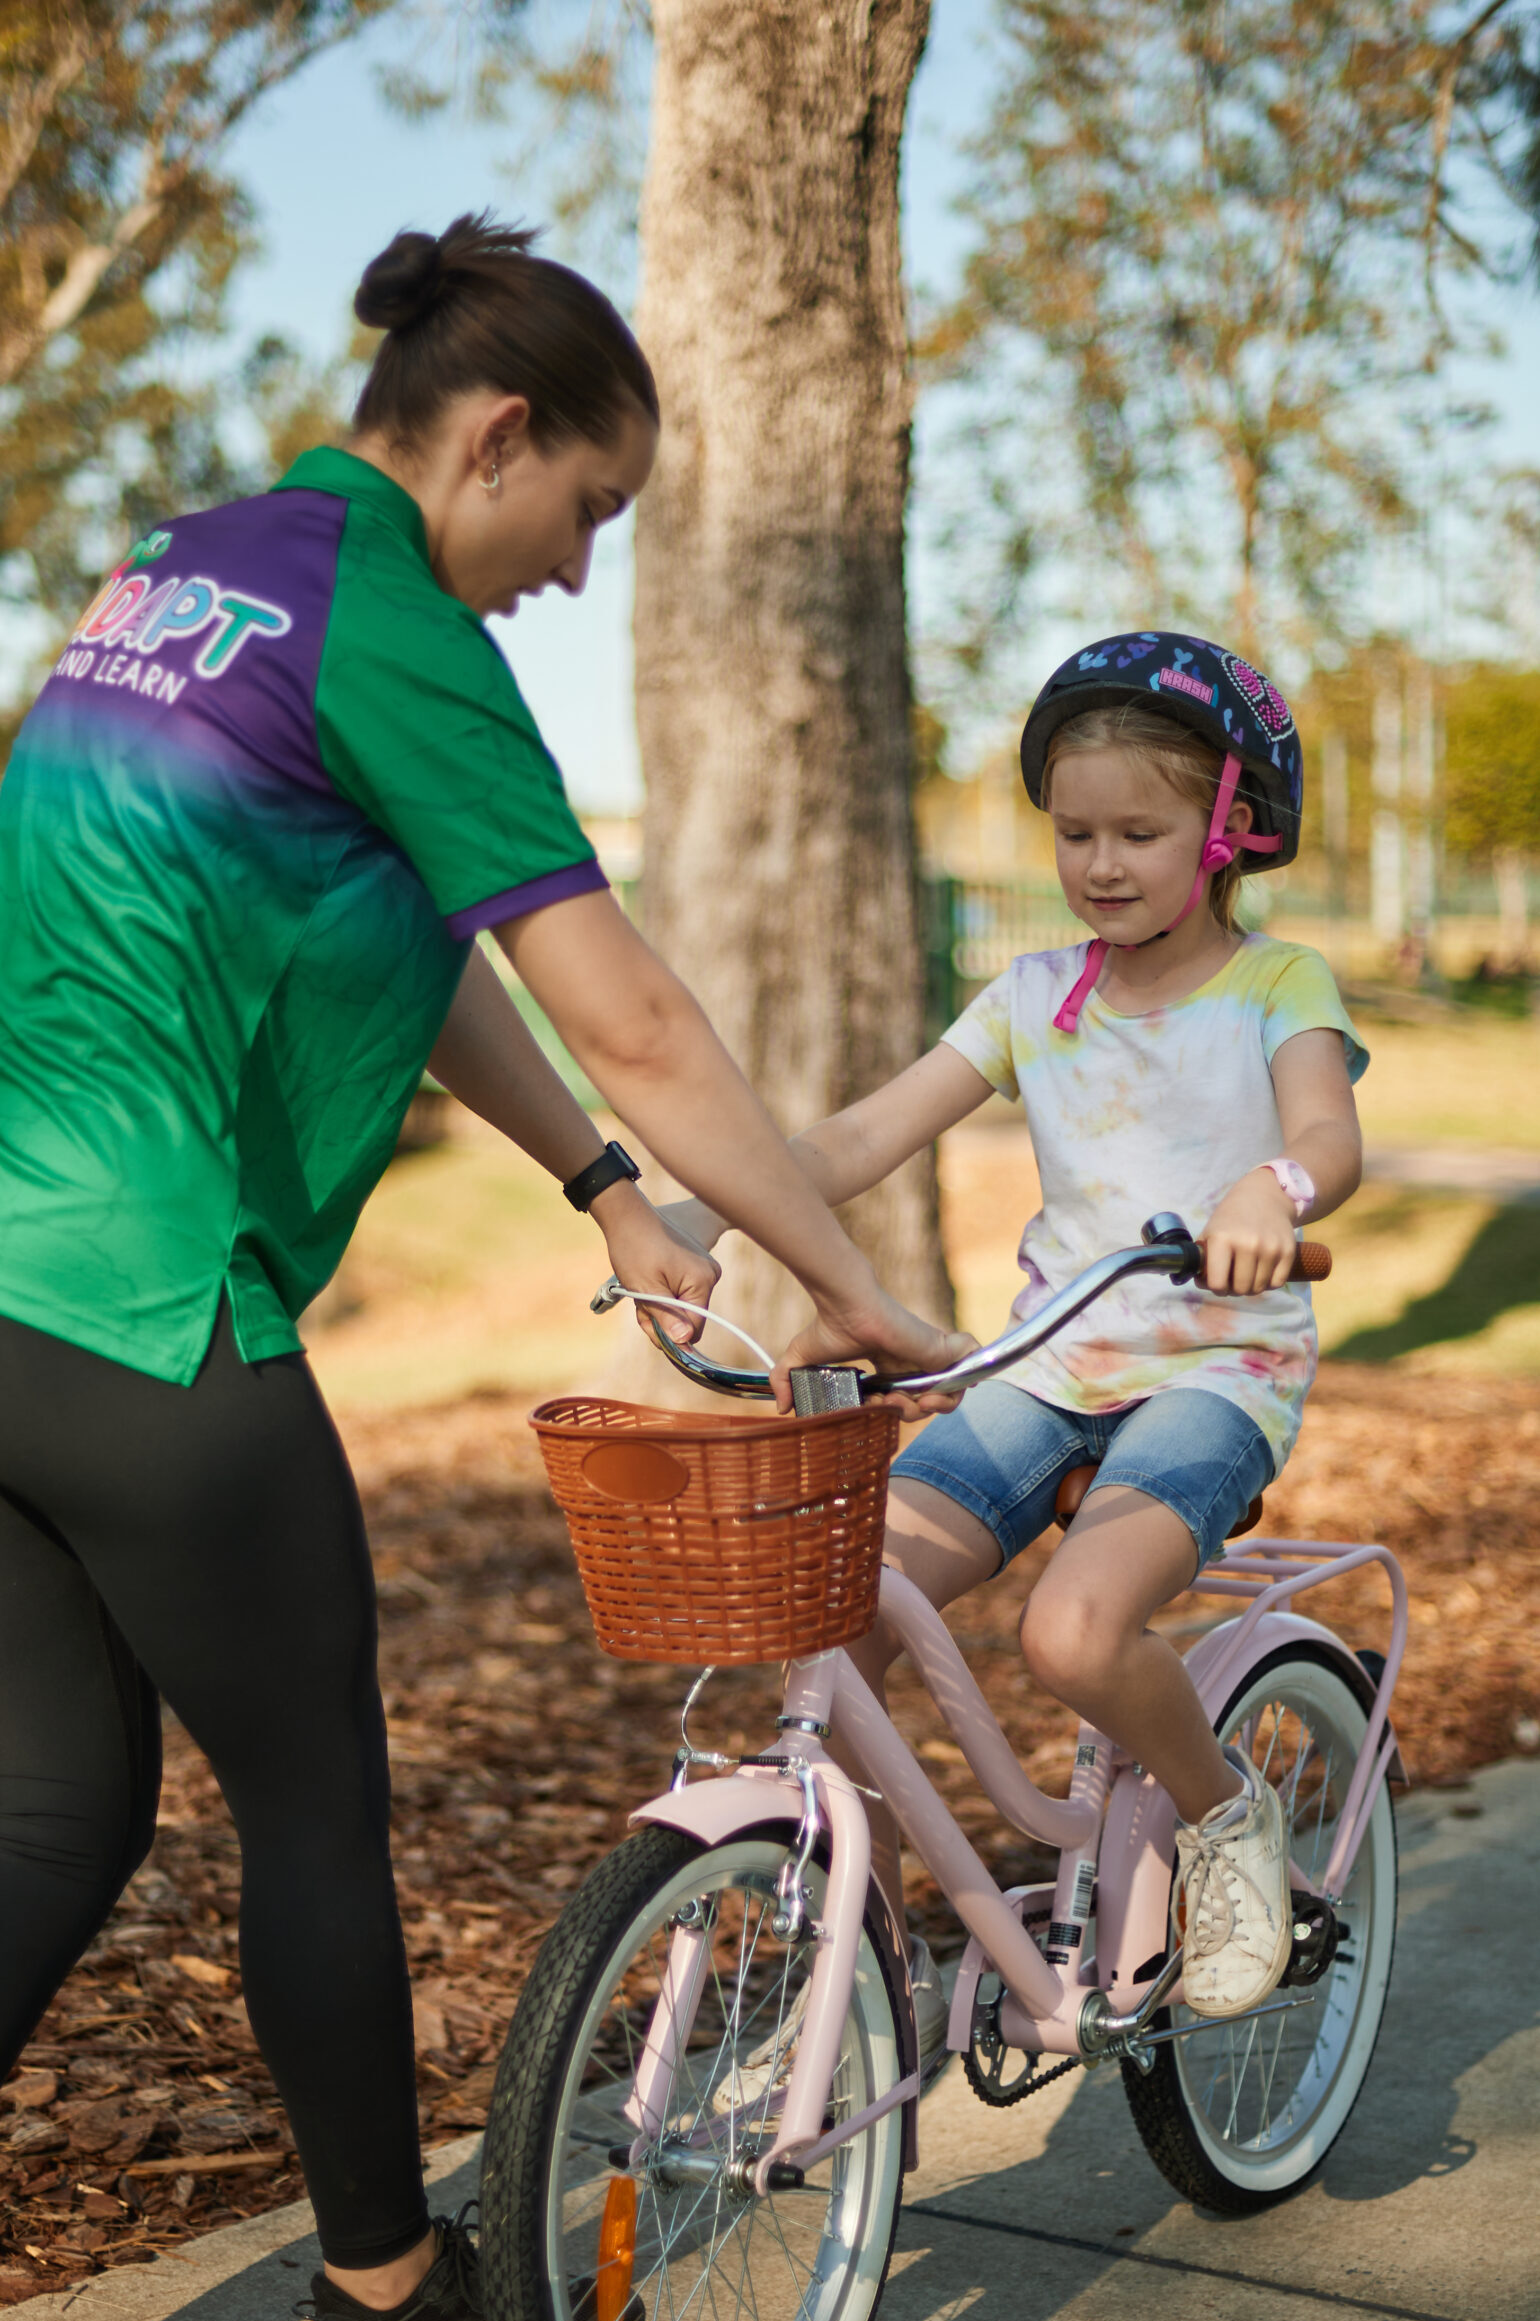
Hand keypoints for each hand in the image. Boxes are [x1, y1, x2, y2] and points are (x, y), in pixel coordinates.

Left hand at [590, 1182, 720, 1345]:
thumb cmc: (634, 1249)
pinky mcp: (695, 1266)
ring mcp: (705, 1270)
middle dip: (662, 1318)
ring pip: (682, 1308)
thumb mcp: (646, 1289)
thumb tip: (684, 1341)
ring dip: (659, 1307)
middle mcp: (711, 1275)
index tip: (646, 1321)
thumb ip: (666, 1317)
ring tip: (640, 1291)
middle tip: (639, 1305)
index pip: (694, 1328)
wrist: (629, 1216)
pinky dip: (663, 1295)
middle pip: (689, 1319)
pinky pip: (681, 1294)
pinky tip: (649, 1283)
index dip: (670, 1334)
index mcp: (703, 1281)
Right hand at [773, 1287, 977, 1420]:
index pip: (902, 1399)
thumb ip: (786, 1382)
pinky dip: (962, 1385)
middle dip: (909, 1414)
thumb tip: (780, 1409)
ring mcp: (929, 1355)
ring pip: (949, 1395)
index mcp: (889, 1366)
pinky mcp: (943, 1348)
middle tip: (889, 1405)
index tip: (873, 1407)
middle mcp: (912, 1362)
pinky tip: (936, 1393)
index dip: (891, 1412)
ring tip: (908, 1404)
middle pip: (926, 1401)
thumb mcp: (801, 1360)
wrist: (848, 1303)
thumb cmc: (828, 1325)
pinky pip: (970, 1371)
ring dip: (931, 1410)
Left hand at [1203, 1169, 1298, 1295]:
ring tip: (1247, 1273)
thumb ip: (1203, 1260)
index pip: (1217, 1283)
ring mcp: (1270, 1249)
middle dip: (1234, 1289)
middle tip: (1233, 1278)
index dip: (1215, 1287)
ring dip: (1251, 1287)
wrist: (1263, 1197)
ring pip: (1259, 1289)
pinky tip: (1262, 1270)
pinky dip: (1268, 1282)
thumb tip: (1203, 1284)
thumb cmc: (1230, 1218)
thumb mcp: (1210, 1232)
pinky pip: (1277, 1283)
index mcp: (1222, 1238)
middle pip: (1241, 1289)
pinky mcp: (1288, 1252)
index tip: (1217, 1281)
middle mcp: (1248, 1244)